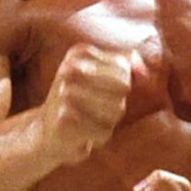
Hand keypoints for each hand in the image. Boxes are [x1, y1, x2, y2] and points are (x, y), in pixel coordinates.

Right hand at [40, 43, 131, 165]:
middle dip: (115, 105)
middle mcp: (70, 68)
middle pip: (122, 88)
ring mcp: (65, 93)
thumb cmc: (81, 104)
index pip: (124, 69)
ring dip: (107, 122)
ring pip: (117, 110)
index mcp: (79, 53)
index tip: (98, 93)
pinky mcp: (64, 119)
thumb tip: (144, 71)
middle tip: (93, 110)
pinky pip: (104, 131)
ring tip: (88, 122)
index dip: (120, 88)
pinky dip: (98, 137)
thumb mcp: (102, 77)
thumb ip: (127, 66)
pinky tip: (82, 134)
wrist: (45, 133)